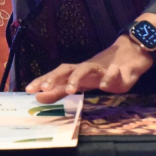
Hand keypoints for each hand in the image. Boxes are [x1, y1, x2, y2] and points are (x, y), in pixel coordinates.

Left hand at [25, 36, 154, 103]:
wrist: (127, 58)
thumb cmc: (97, 75)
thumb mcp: (77, 85)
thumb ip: (58, 92)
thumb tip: (37, 97)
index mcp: (73, 74)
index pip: (54, 76)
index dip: (42, 82)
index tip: (28, 90)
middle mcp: (83, 69)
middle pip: (66, 69)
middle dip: (54, 77)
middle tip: (44, 87)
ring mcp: (99, 69)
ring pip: (85, 69)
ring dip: (77, 77)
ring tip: (71, 89)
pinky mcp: (116, 72)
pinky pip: (112, 73)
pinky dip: (108, 77)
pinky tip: (104, 86)